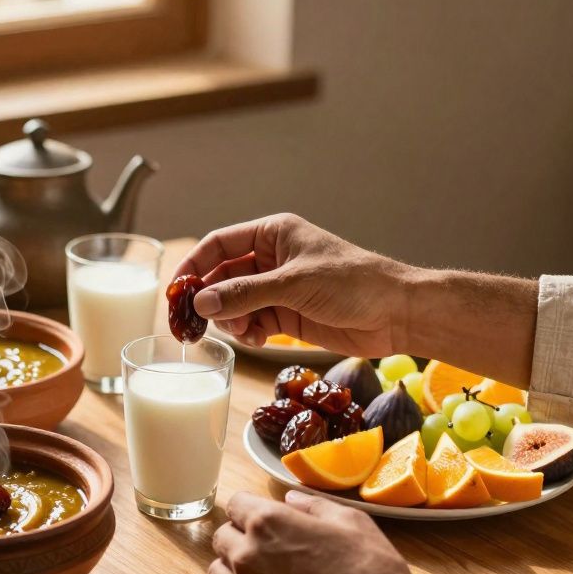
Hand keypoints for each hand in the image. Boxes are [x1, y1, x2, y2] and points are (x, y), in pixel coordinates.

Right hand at [174, 213, 416, 356]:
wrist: (396, 313)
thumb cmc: (353, 283)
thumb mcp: (293, 285)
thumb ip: (245, 294)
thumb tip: (202, 302)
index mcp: (273, 234)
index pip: (219, 244)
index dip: (193, 265)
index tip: (176, 290)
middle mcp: (271, 259)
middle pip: (222, 276)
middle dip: (209, 298)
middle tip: (193, 322)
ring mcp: (278, 288)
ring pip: (234, 302)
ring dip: (230, 319)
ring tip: (239, 331)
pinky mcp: (287, 315)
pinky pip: (252, 322)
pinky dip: (248, 332)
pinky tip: (255, 339)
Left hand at [208, 491, 449, 573]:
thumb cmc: (370, 573)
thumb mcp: (351, 522)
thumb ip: (312, 506)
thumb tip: (289, 499)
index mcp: (267, 523)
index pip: (236, 504)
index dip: (252, 509)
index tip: (265, 519)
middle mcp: (246, 556)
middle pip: (222, 538)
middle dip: (240, 537)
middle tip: (269, 549)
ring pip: (218, 573)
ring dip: (234, 569)